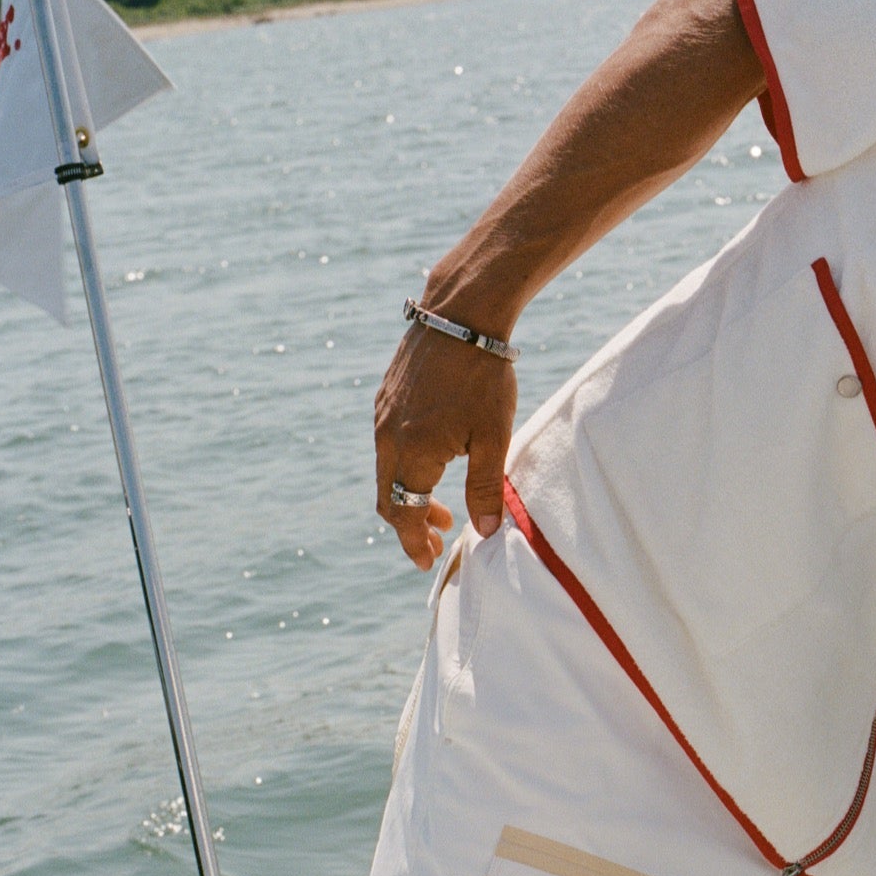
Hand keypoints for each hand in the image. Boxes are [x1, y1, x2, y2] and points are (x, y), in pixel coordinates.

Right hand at [373, 317, 518, 569]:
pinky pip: (388, 444)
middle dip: (410, 523)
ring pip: (388, 469)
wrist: (461, 314)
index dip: (413, 542)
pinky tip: (435, 461)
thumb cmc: (484, 376)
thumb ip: (486, 488)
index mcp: (412, 452)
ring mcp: (382, 414)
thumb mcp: (493, 437)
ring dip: (411, 493)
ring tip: (442, 507)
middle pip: (389, 495)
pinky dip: (406, 465)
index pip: (403, 512)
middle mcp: (387, 436)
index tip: (428, 562)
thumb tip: (484, 533)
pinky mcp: (387, 395)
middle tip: (438, 539)